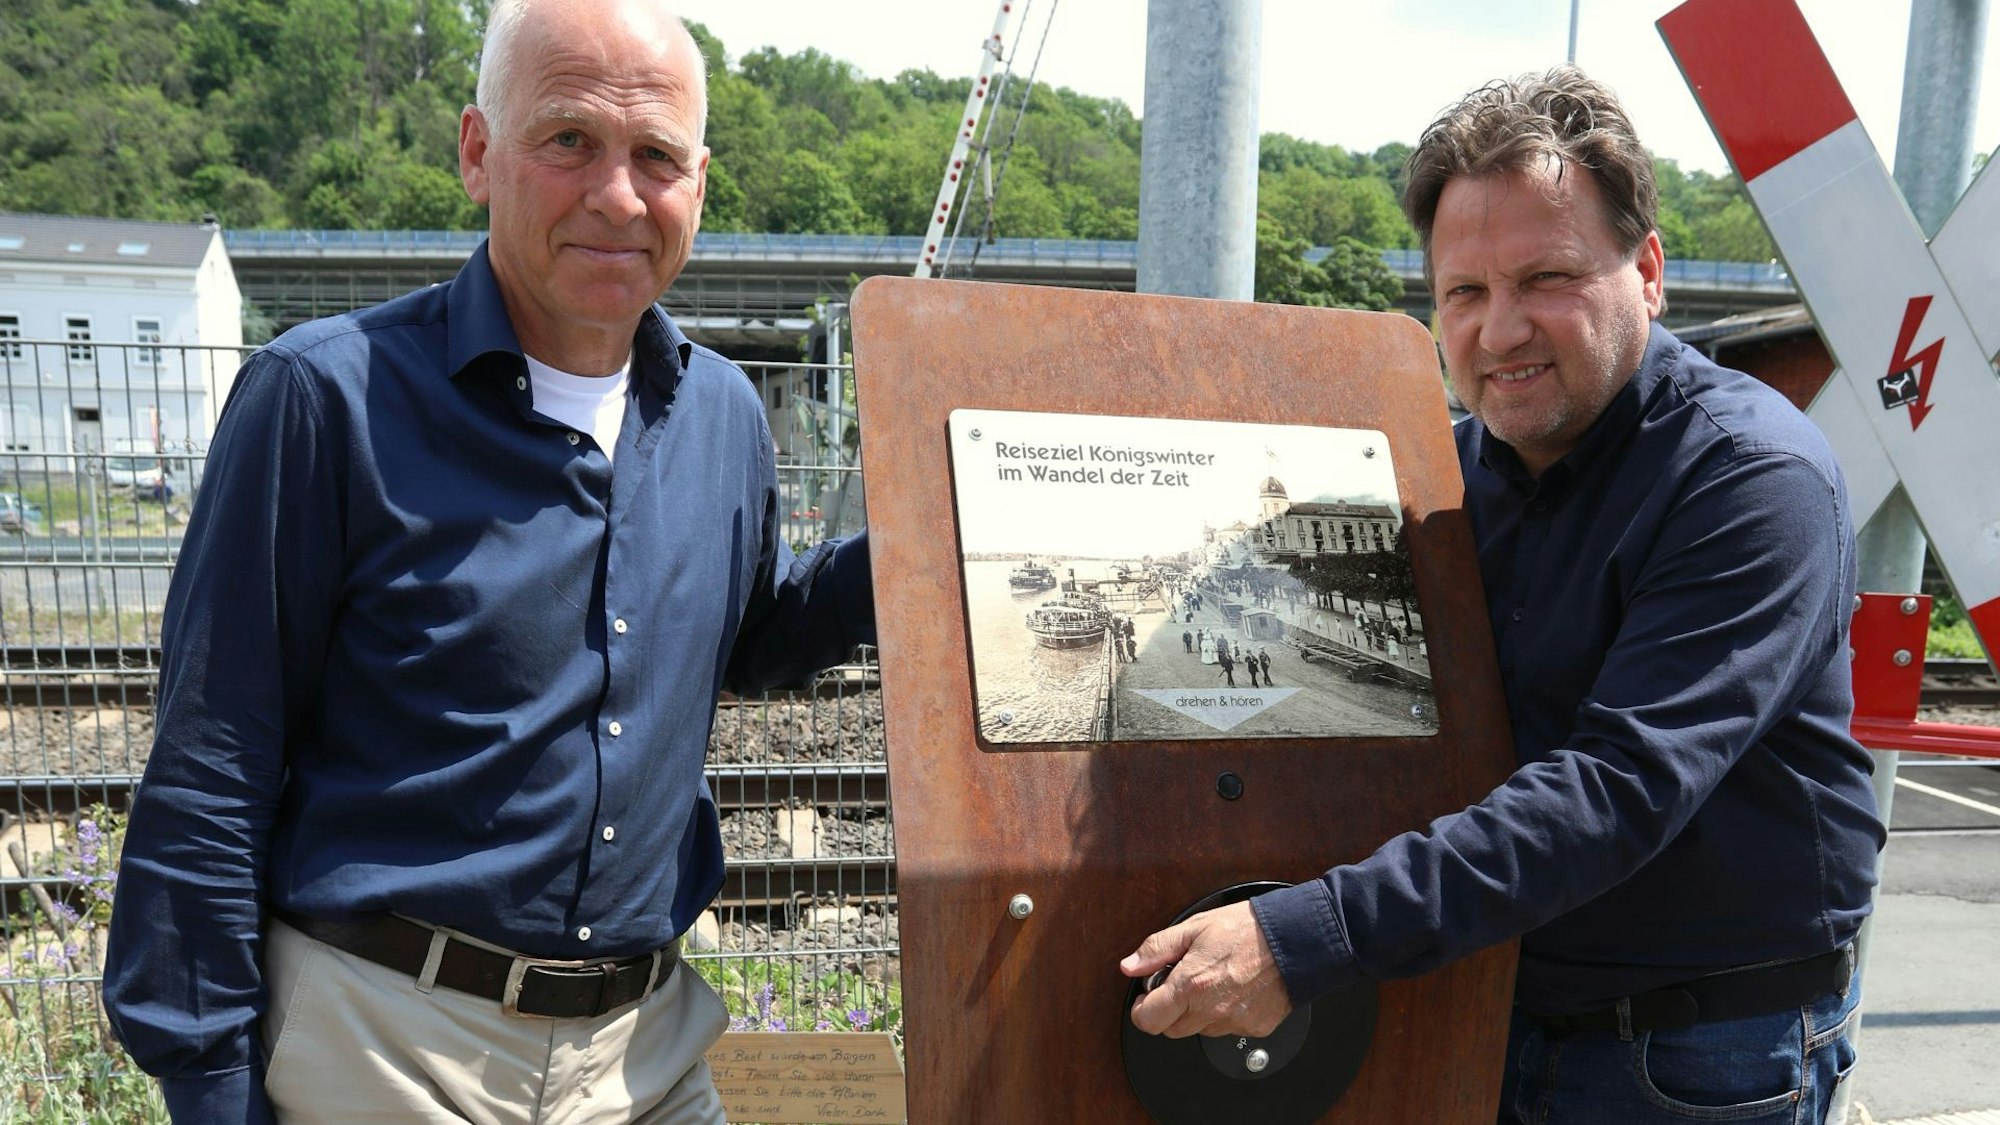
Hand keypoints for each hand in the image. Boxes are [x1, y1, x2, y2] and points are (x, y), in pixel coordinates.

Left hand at [1120, 901, 1291, 1037]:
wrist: (1295, 939)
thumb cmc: (1248, 929)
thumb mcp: (1194, 927)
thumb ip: (1157, 949)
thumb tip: (1130, 965)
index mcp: (1190, 985)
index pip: (1148, 1021)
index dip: (1142, 1009)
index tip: (1148, 996)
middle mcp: (1210, 1010)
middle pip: (1171, 1030)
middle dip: (1169, 1010)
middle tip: (1181, 982)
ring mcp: (1234, 1023)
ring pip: (1200, 1030)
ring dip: (1198, 1012)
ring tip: (1213, 979)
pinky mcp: (1254, 1028)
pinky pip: (1228, 1029)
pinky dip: (1225, 1013)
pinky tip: (1234, 988)